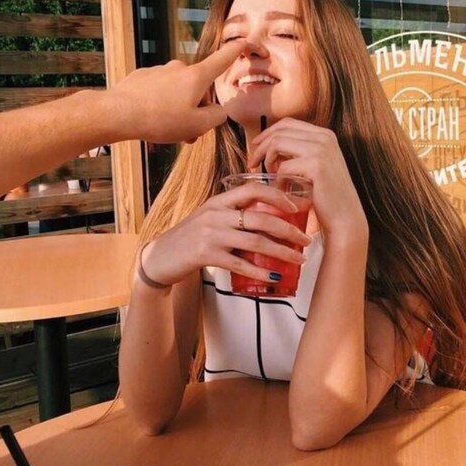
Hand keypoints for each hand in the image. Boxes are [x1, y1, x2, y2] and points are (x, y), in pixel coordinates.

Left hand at [104, 40, 246, 143]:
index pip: (221, 60)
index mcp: (196, 77)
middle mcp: (179, 68)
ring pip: (177, 92)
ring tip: (167, 130)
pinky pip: (159, 92)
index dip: (235, 52)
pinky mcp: (142, 77)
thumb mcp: (197, 126)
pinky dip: (160, 105)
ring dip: (178, 110)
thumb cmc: (160, 120)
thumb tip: (219, 110)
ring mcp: (159, 71)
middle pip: (198, 88)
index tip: (243, 41)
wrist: (117, 113)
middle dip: (197, 108)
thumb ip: (216, 117)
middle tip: (188, 133)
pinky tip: (150, 120)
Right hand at [140, 183, 311, 286]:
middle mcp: (215, 214)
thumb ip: (233, 214)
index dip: (277, 195)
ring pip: (255, 242)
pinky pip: (240, 264)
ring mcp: (210, 234)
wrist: (159, 257)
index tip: (296, 206)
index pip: (252, 188)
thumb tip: (269, 218)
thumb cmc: (189, 238)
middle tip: (306, 239)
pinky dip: (260, 271)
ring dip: (282, 252)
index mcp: (218, 201)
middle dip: (288, 229)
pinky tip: (274, 277)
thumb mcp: (210, 218)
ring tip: (299, 259)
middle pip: (261, 218)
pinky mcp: (206, 255)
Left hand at [249, 118, 367, 238]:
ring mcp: (321, 149)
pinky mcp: (316, 165)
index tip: (255, 146)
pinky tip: (280, 191)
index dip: (267, 133)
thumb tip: (270, 146)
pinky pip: (283, 167)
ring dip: (267, 160)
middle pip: (280, 131)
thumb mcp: (314, 166)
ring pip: (278, 143)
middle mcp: (324, 137)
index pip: (287, 123)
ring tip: (267, 176)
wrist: (345, 217)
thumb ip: (297, 152)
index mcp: (324, 134)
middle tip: (252, 162)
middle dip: (261, 145)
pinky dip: (277, 180)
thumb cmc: (327, 195)